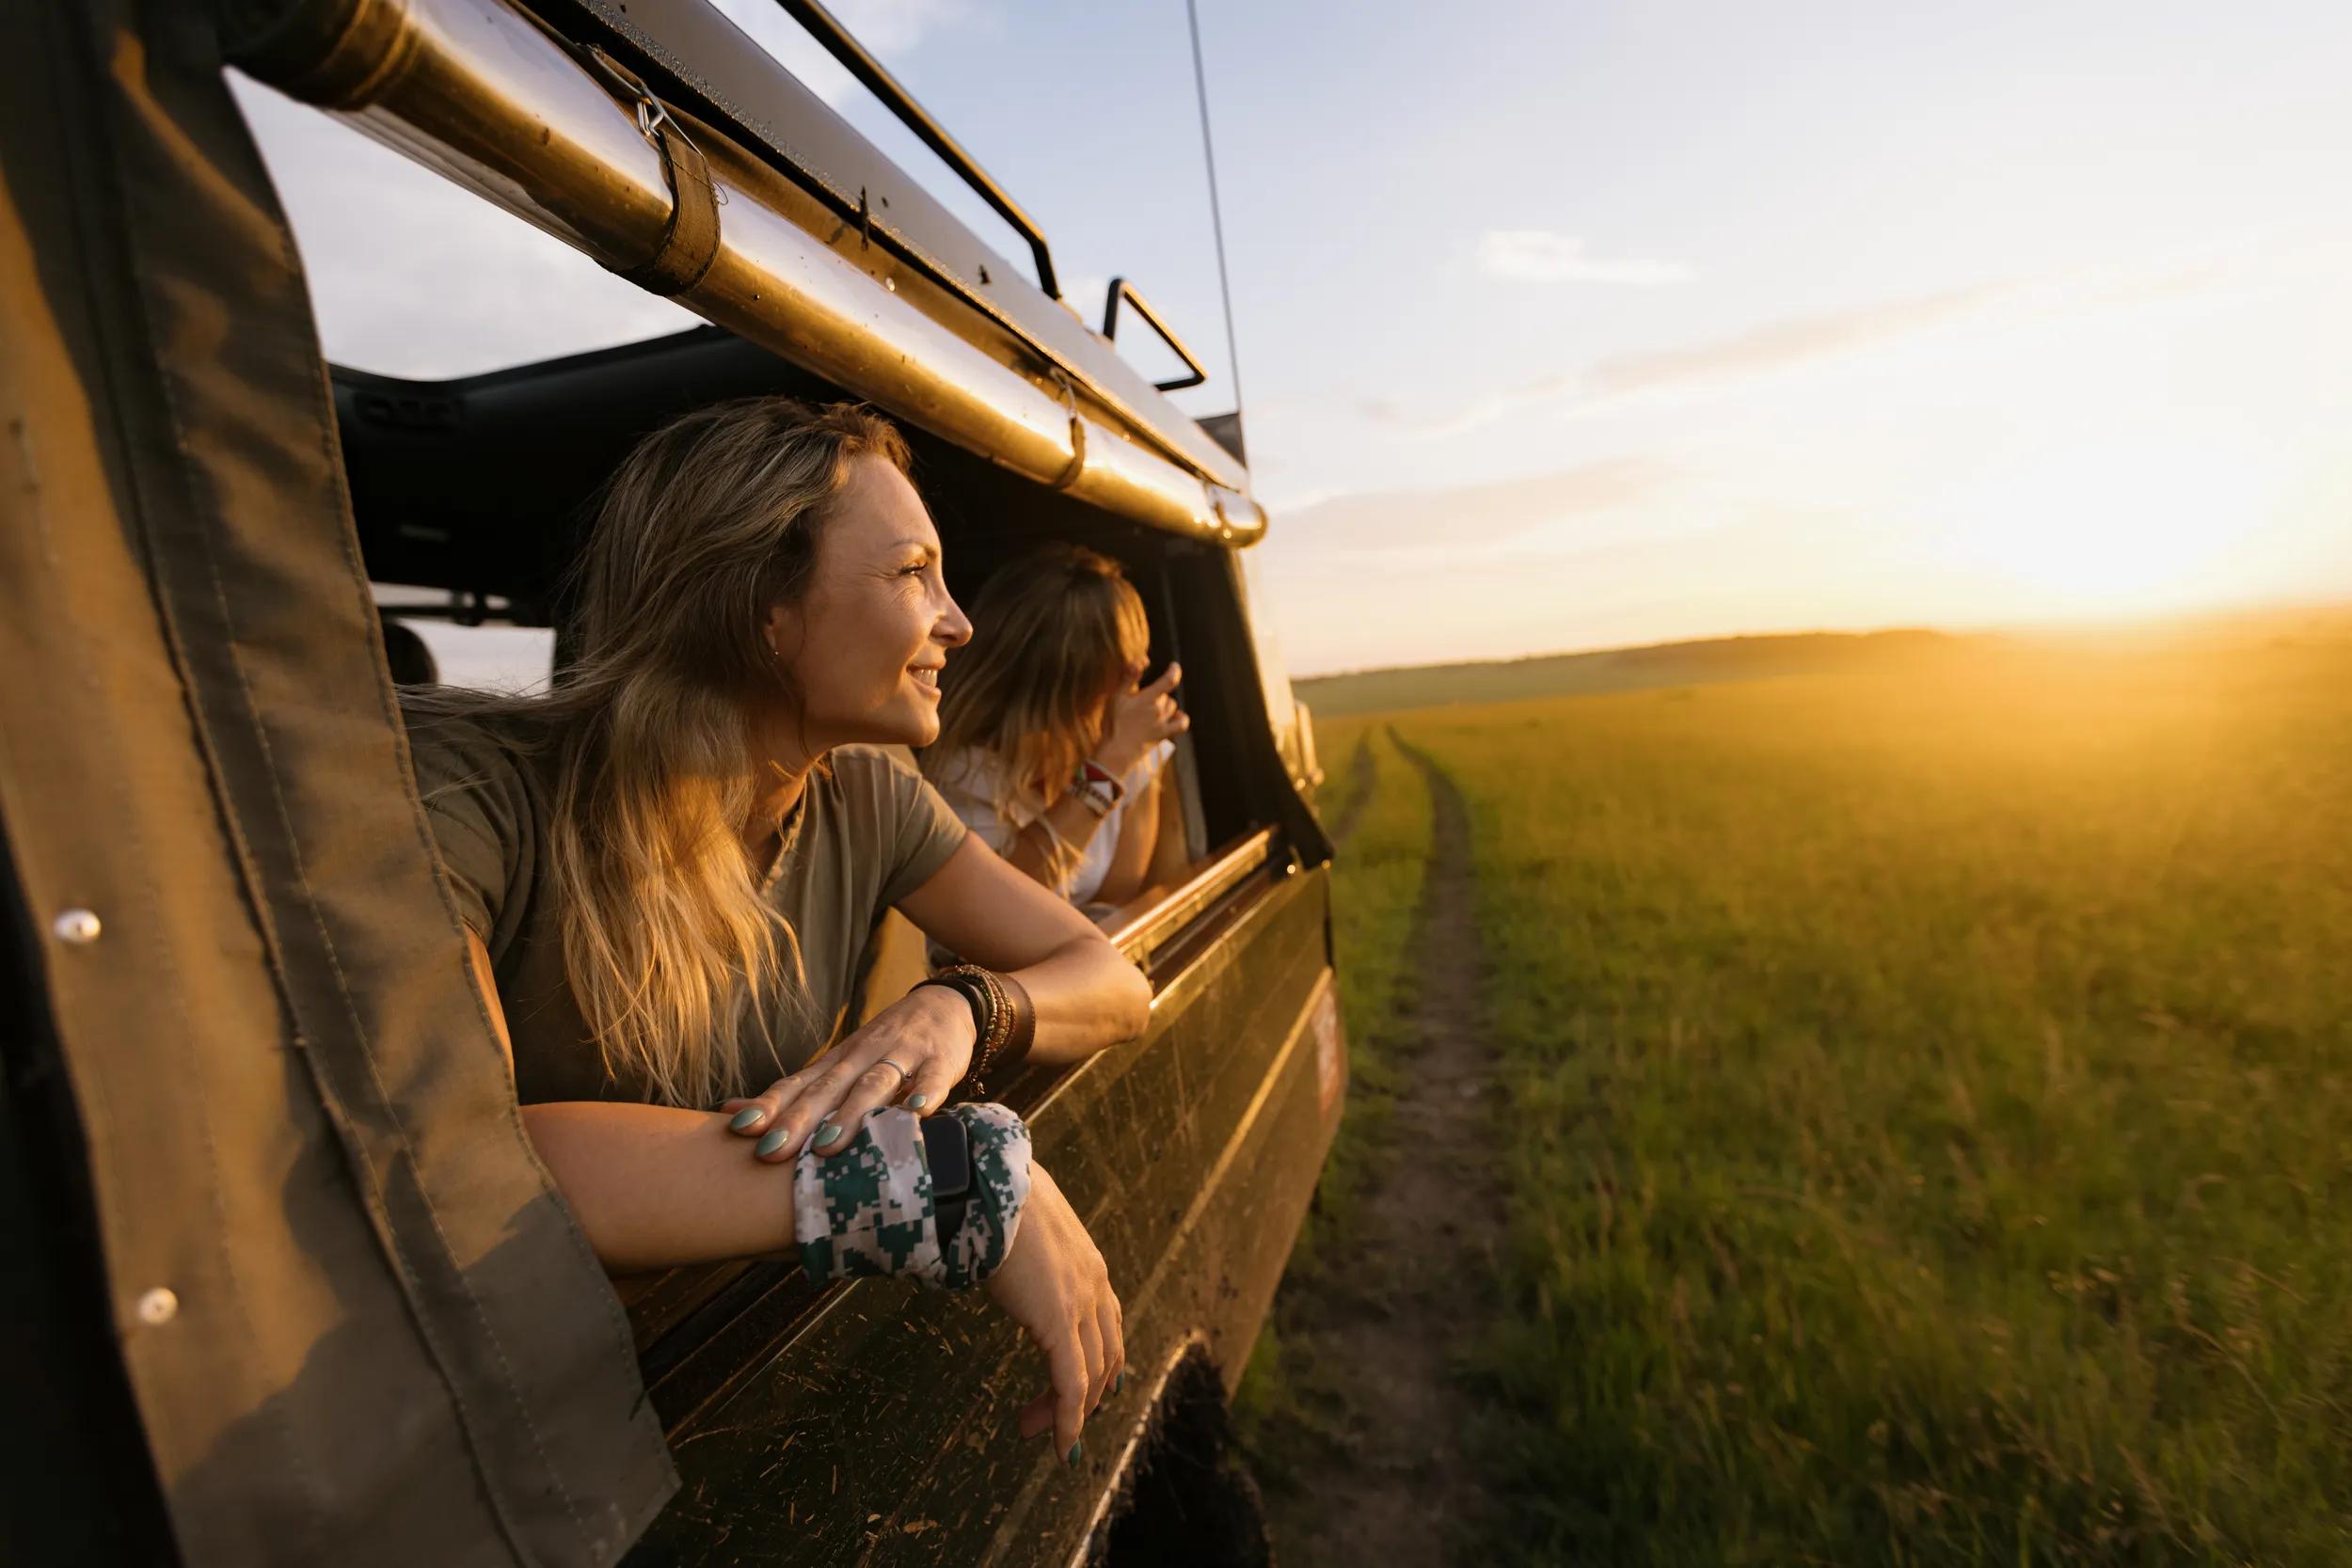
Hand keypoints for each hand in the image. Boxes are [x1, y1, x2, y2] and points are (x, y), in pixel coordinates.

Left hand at [722, 985, 975, 1160]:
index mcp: (837, 1062)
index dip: (769, 1106)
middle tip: (771, 1151)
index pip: (798, 1084)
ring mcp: (903, 1056)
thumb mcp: (839, 1065)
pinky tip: (915, 1113)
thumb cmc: (884, 1047)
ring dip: (850, 1114)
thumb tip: (728, 1114)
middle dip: (798, 1119)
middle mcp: (863, 1056)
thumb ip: (793, 1093)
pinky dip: (924, 1094)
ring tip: (828, 1144)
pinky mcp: (940, 1061)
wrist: (944, 1004)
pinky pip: (932, 1078)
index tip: (740, 1130)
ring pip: (874, 1085)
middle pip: (828, 1088)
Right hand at [984, 1161, 1124, 1458]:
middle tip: (1051, 1420)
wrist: (991, 1183)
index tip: (1083, 1391)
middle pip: (1106, 1358)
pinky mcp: (1058, 1321)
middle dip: (1083, 1395)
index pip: (1108, 1327)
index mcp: (1089, 1264)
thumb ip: (1020, 1247)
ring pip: (1090, 1377)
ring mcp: (1081, 1304)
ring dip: (1066, 1413)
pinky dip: (1066, 1420)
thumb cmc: (995, 1195)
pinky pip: (1070, 1385)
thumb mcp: (1021, 1226)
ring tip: (1034, 1431)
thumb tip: (990, 1240)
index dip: (1101, 1364)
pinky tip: (1055, 1444)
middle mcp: (1095, 1286)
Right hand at [1094, 662, 1186, 778]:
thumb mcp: (1116, 697)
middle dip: (1156, 693)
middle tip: (1141, 699)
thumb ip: (1129, 677)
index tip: (1174, 666)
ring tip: (1152, 708)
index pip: (1169, 680)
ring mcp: (1163, 723)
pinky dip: (1181, 718)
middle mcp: (1159, 710)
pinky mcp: (1163, 735)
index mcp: (1148, 698)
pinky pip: (1181, 724)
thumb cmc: (1114, 723)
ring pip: (1172, 707)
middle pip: (1165, 695)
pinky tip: (1177, 716)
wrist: (1117, 752)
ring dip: (1165, 704)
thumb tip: (1143, 660)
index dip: (1174, 671)